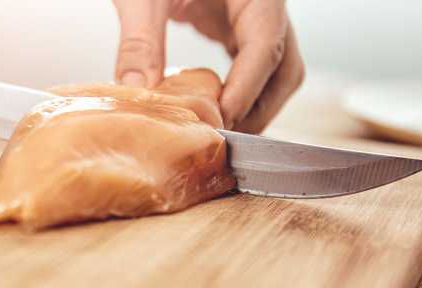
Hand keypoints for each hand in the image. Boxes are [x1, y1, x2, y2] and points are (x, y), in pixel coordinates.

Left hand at [112, 0, 303, 132]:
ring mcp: (255, 17)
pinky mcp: (238, 25)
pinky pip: (253, 68)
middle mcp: (264, 5)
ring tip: (217, 135)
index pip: (266, 43)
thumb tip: (137, 92)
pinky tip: (212, 113)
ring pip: (275, 73)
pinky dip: (239, 94)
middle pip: (284, 67)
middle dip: (258, 108)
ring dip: (252, 108)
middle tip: (220, 140)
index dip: (247, 86)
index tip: (222, 119)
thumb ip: (140, 40)